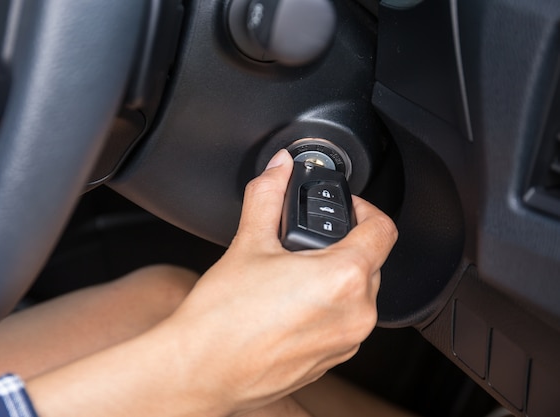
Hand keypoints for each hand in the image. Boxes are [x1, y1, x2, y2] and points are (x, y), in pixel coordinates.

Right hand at [168, 149, 397, 414]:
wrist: (201, 370)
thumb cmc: (222, 317)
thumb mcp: (248, 243)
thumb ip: (267, 196)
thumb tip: (278, 167)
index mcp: (344, 278)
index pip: (382, 230)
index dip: (365, 209)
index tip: (347, 208)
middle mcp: (356, 315)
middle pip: (370, 262)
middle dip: (344, 245)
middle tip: (305, 243)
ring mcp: (345, 343)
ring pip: (358, 295)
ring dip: (336, 279)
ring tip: (292, 277)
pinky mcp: (331, 361)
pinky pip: (344, 324)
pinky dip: (327, 308)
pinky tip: (289, 307)